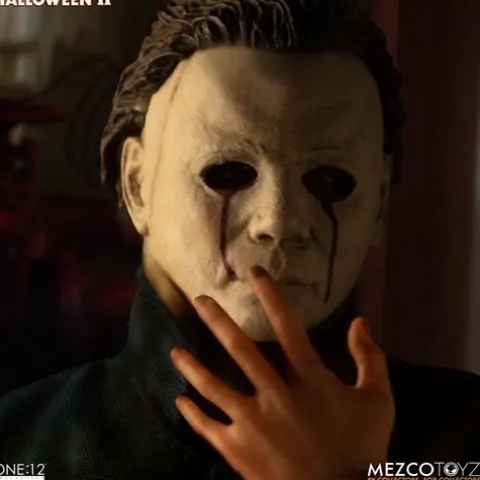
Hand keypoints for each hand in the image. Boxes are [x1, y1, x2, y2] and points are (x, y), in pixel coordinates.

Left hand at [170, 266, 394, 479]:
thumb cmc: (361, 449)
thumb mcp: (377, 401)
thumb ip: (369, 358)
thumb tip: (359, 320)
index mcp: (309, 379)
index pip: (287, 326)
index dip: (270, 295)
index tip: (254, 273)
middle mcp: (276, 395)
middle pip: (240, 349)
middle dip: (218, 321)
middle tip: (200, 300)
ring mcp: (253, 424)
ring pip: (214, 387)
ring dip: (192, 366)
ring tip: (174, 351)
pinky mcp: (239, 451)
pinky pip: (208, 427)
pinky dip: (192, 413)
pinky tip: (180, 400)